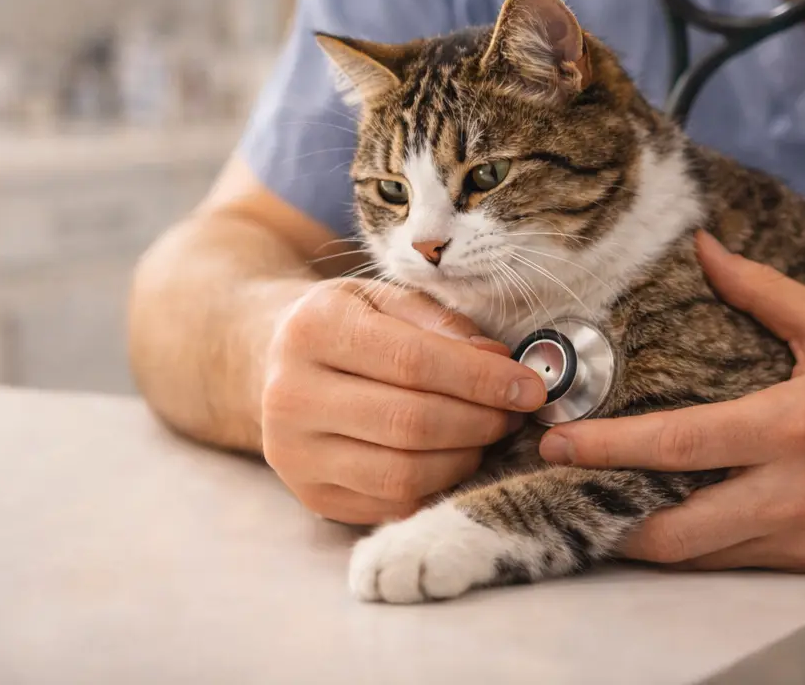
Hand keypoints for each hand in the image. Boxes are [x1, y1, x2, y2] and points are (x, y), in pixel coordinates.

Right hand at [261, 278, 546, 524]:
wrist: (275, 361)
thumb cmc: (348, 324)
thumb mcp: (387, 298)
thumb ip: (444, 324)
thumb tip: (501, 362)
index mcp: (314, 329)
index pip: (412, 361)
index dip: (481, 379)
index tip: (529, 386)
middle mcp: (291, 395)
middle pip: (410, 423)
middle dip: (480, 422)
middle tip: (515, 414)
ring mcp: (294, 454)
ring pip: (402, 474)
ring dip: (465, 459)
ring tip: (488, 435)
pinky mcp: (310, 495)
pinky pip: (391, 505)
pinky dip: (438, 486)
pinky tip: (455, 458)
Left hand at [538, 231, 804, 571]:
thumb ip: (765, 292)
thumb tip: (703, 246)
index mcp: (790, 426)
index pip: (683, 443)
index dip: (613, 445)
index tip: (561, 436)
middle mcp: (786, 491)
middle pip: (674, 525)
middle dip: (604, 511)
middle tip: (556, 480)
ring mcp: (789, 537)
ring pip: (690, 555)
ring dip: (632, 534)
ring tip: (586, 499)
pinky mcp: (794, 564)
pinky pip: (719, 561)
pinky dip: (677, 544)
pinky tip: (645, 517)